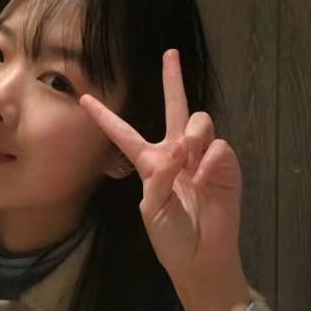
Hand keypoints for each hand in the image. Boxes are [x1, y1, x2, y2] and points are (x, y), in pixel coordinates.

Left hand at [79, 50, 249, 310]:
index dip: (106, 117)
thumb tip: (182, 148)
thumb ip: (159, 176)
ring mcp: (203, 158)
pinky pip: (218, 147)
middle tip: (170, 53)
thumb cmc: (171, 237)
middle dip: (173, 81)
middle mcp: (177, 155)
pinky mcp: (225, 166)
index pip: (125, 135)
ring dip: (193, 133)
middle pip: (174, 110)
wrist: (200, 257)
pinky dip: (210, 161)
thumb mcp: (152, 208)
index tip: (84, 98)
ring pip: (199, 122)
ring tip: (190, 157)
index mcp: (151, 164)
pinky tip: (205, 178)